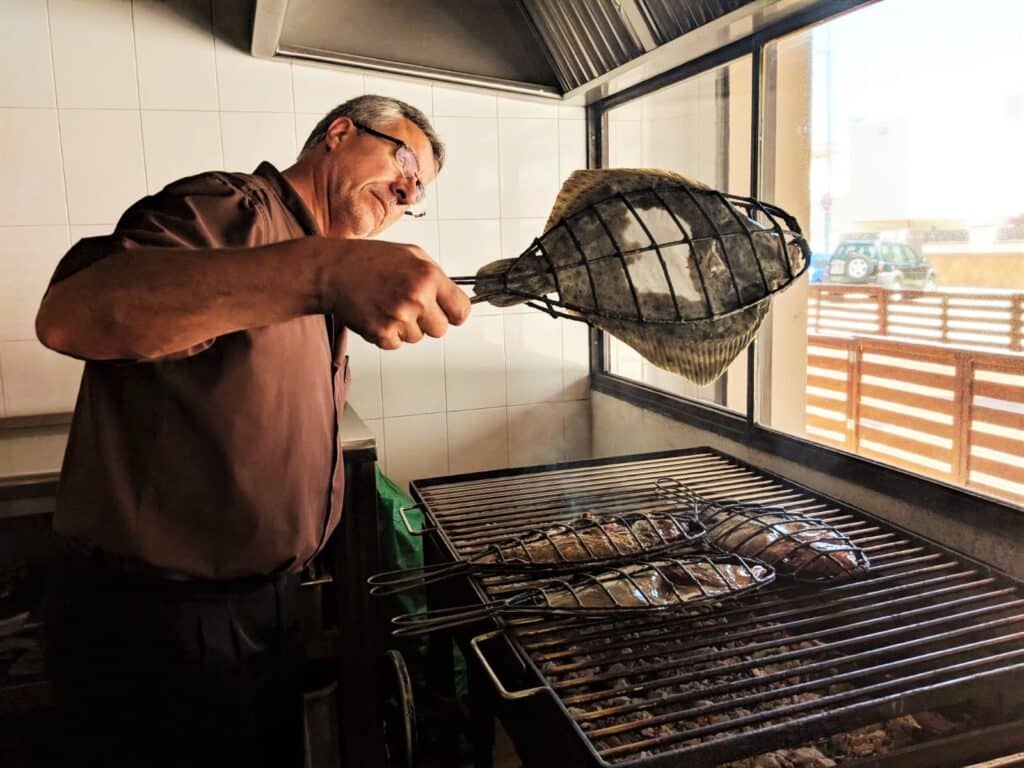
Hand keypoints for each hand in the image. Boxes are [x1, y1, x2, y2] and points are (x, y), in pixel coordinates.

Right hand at [321, 238, 470, 348]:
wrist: (333, 271)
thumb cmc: (370, 260)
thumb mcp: (411, 255)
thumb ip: (436, 276)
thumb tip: (454, 297)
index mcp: (428, 277)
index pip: (461, 311)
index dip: (454, 312)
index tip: (448, 312)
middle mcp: (416, 298)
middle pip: (441, 330)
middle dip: (429, 321)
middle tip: (410, 306)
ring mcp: (399, 318)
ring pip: (418, 338)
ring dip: (407, 327)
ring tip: (389, 305)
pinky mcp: (381, 334)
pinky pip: (398, 344)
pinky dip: (389, 334)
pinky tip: (379, 314)